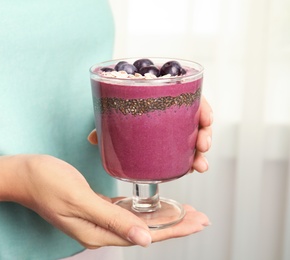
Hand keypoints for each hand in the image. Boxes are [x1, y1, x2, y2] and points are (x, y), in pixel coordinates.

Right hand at [5, 155, 209, 248]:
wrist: (21, 174)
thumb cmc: (45, 182)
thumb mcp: (79, 199)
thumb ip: (112, 219)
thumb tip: (145, 240)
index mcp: (96, 232)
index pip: (144, 234)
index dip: (173, 228)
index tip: (197, 222)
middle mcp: (98, 229)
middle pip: (145, 229)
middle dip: (174, 223)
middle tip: (200, 217)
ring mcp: (94, 219)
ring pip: (136, 221)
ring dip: (161, 216)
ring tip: (183, 212)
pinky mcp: (92, 207)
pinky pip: (123, 211)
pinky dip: (142, 209)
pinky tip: (152, 206)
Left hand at [87, 95, 212, 172]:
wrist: (111, 107)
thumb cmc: (115, 104)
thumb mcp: (111, 111)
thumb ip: (104, 123)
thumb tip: (92, 139)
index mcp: (162, 92)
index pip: (191, 94)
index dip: (203, 106)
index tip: (207, 120)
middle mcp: (172, 107)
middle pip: (197, 117)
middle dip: (205, 133)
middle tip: (203, 146)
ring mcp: (173, 124)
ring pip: (195, 135)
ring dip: (200, 151)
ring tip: (200, 166)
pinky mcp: (171, 138)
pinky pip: (186, 147)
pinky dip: (191, 158)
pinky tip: (191, 168)